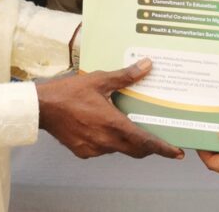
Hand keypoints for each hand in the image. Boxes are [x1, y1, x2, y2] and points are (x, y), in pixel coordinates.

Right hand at [36, 58, 183, 159]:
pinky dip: (109, 140)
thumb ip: (126, 76)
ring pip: (119, 148)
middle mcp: (106, 141)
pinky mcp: (83, 152)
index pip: (144, 142)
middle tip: (160, 141)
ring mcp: (94, 149)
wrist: (42, 108)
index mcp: (113, 124)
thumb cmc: (69, 92)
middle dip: (148, 147)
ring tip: (128, 125)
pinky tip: (105, 126)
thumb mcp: (100, 80)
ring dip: (126, 140)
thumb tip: (147, 66)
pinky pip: (103, 148)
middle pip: (135, 149)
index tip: (177, 153)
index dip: (162, 148)